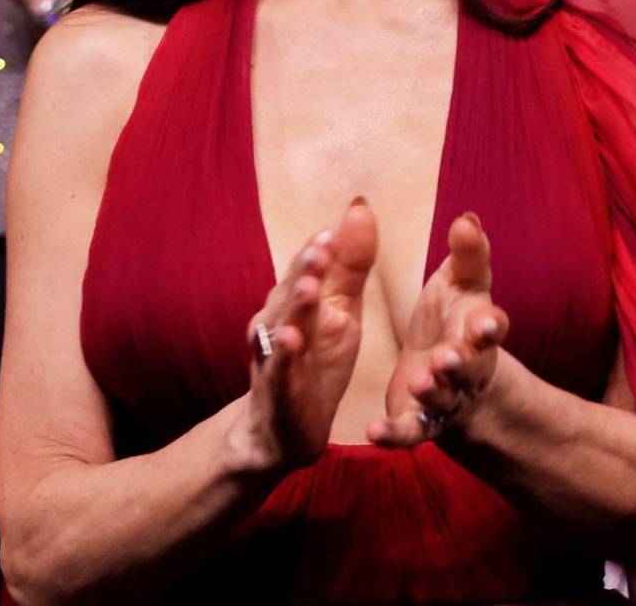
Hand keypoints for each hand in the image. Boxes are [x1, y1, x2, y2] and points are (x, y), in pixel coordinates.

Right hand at [236, 199, 377, 472]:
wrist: (284, 428)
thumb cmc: (314, 361)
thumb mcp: (341, 313)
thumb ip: (350, 265)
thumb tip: (360, 207)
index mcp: (298, 302)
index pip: (308, 269)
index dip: (320, 250)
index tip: (335, 228)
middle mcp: (279, 322)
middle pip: (291, 291)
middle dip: (305, 269)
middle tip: (322, 246)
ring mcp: (275, 356)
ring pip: (281, 326)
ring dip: (293, 306)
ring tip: (308, 287)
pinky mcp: (277, 391)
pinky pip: (279, 371)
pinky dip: (283, 356)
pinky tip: (292, 340)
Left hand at [369, 212, 508, 447]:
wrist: (452, 378)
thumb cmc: (457, 319)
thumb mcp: (463, 284)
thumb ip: (468, 255)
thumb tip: (468, 217)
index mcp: (478, 331)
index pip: (491, 328)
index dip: (489, 326)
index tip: (486, 323)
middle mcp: (467, 368)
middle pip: (468, 367)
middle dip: (460, 362)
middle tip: (448, 355)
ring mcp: (445, 399)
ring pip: (440, 399)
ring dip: (432, 392)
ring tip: (420, 383)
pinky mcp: (418, 423)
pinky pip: (407, 432)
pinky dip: (393, 435)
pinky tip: (373, 432)